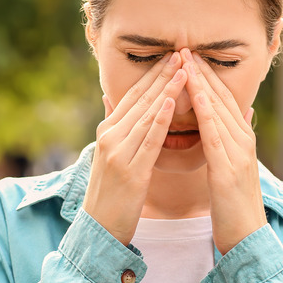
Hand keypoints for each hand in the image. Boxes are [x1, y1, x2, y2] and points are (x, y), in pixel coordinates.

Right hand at [83, 52, 187, 245]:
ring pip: (147, 115)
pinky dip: (161, 119)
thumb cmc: (109, 193)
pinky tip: (172, 102)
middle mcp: (110, 137)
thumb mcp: (107, 154)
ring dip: (167, 90)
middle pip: (141, 100)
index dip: (152, 75)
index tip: (170, 56)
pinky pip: (149, 140)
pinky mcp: (130, 171)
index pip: (132, 95)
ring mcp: (118, 153)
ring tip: (184, 70)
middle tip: (182, 53)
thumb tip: (108, 97)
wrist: (99, 229)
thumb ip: (112, 125)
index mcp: (107, 131)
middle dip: (163, 75)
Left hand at [180, 48, 266, 254]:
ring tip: (186, 61)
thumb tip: (242, 112)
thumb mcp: (234, 165)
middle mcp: (243, 140)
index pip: (223, 98)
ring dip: (202, 83)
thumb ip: (235, 137)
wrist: (246, 237)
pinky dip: (206, 113)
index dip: (206, 75)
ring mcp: (238, 153)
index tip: (189, 55)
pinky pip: (216, 135)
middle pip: (221, 97)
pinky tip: (196, 97)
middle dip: (202, 71)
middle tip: (184, 47)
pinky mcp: (229, 169)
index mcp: (241, 138)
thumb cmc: (234, 204)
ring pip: (219, 110)